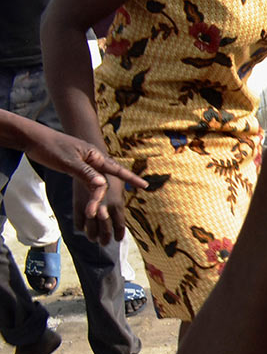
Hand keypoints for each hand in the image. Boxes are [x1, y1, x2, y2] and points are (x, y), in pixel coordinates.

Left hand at [0, 112, 140, 239]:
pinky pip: (86, 185)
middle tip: (96, 213)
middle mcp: (92, 161)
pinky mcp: (75, 170)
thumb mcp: (68, 161)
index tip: (145, 186)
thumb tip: (102, 185)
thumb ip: (86, 173)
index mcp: (94, 156)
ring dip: (94, 200)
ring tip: (93, 214)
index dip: (131, 178)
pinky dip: (88, 195)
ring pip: (95, 186)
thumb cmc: (51, 146)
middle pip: (104, 182)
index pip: (116, 169)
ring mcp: (84, 166)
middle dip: (102, 198)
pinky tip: (91, 205)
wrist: (34, 140)